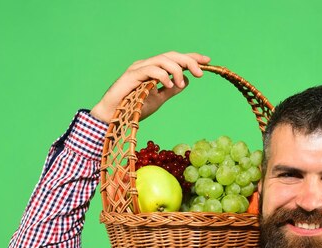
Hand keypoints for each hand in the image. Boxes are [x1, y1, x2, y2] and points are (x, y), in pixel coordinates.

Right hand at [90, 51, 210, 122]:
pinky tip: (169, 85)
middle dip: (188, 61)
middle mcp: (147, 65)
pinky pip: (151, 70)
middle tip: (201, 72)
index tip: (207, 60)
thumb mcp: (158, 99)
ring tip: (181, 83)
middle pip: (171, 56)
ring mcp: (139, 68)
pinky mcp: (132, 75)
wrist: (114, 117)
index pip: (175, 58)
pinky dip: (163, 76)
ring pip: (162, 60)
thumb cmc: (133, 108)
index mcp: (154, 69)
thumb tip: (186, 81)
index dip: (191, 57)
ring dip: (176, 70)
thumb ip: (171, 90)